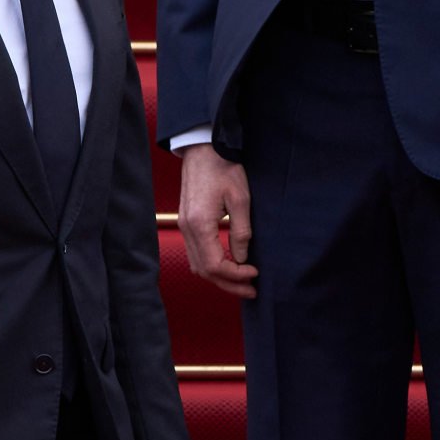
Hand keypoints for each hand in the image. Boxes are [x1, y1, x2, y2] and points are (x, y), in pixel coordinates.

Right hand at [177, 145, 256, 296]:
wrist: (203, 149)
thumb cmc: (223, 169)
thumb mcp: (240, 199)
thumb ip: (241, 232)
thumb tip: (243, 259)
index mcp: (199, 225)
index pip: (215, 265)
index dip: (236, 275)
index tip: (255, 273)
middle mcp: (187, 229)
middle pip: (204, 271)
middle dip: (229, 284)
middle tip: (251, 290)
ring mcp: (184, 227)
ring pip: (198, 265)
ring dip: (219, 277)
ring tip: (242, 282)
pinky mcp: (186, 223)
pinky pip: (195, 254)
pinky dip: (211, 265)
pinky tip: (228, 265)